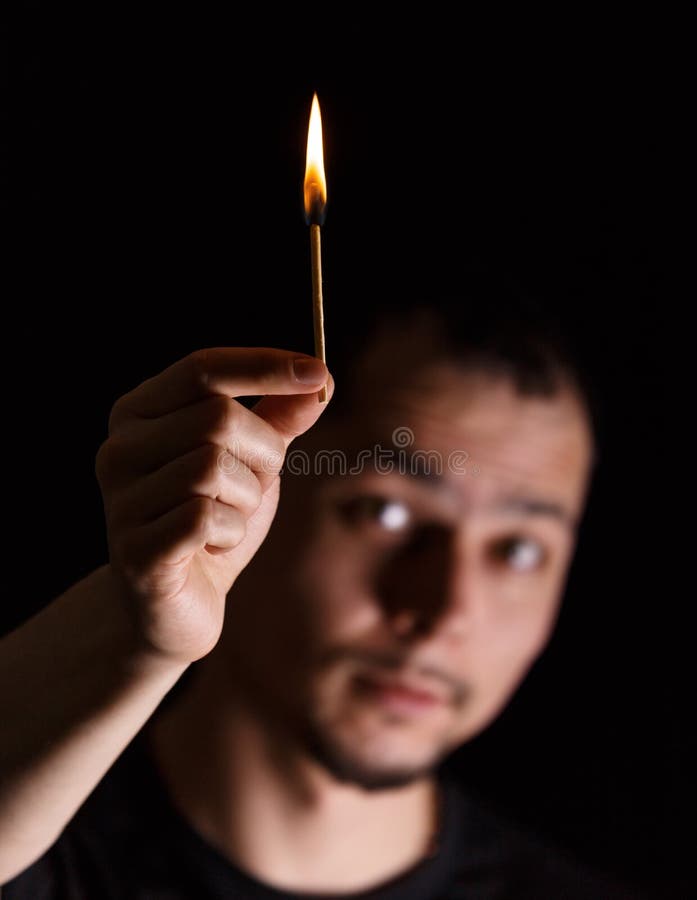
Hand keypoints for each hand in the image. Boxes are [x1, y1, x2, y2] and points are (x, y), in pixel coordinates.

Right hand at [95, 348, 332, 662]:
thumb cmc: (214, 522)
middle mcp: (119, 449)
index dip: (263, 365)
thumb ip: (279, 420)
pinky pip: (205, 518)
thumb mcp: (252, 463)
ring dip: (246, 498)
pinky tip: (214, 547)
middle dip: (261, 454)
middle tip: (252, 487)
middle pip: (218, 417)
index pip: (202, 368)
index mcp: (140, 414)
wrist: (177, 606)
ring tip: (227, 520)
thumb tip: (318, 380)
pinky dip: (231, 533)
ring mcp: (120, 500)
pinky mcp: (135, 550)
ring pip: (213, 467)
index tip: (318, 373)